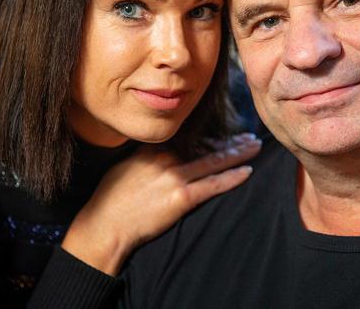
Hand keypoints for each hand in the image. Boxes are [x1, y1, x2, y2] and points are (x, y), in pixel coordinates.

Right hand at [61, 134, 260, 274]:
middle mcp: (166, 158)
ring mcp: (175, 177)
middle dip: (231, 142)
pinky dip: (232, 177)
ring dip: (238, 153)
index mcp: (154, 149)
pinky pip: (213, 185)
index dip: (211, 137)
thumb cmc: (111, 199)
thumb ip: (148, 156)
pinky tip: (247, 171)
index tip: (226, 135)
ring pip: (214, 161)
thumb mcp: (127, 166)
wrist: (105, 224)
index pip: (190, 138)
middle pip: (206, 146)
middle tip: (249, 137)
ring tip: (254, 146)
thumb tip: (162, 152)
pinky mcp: (181, 197)